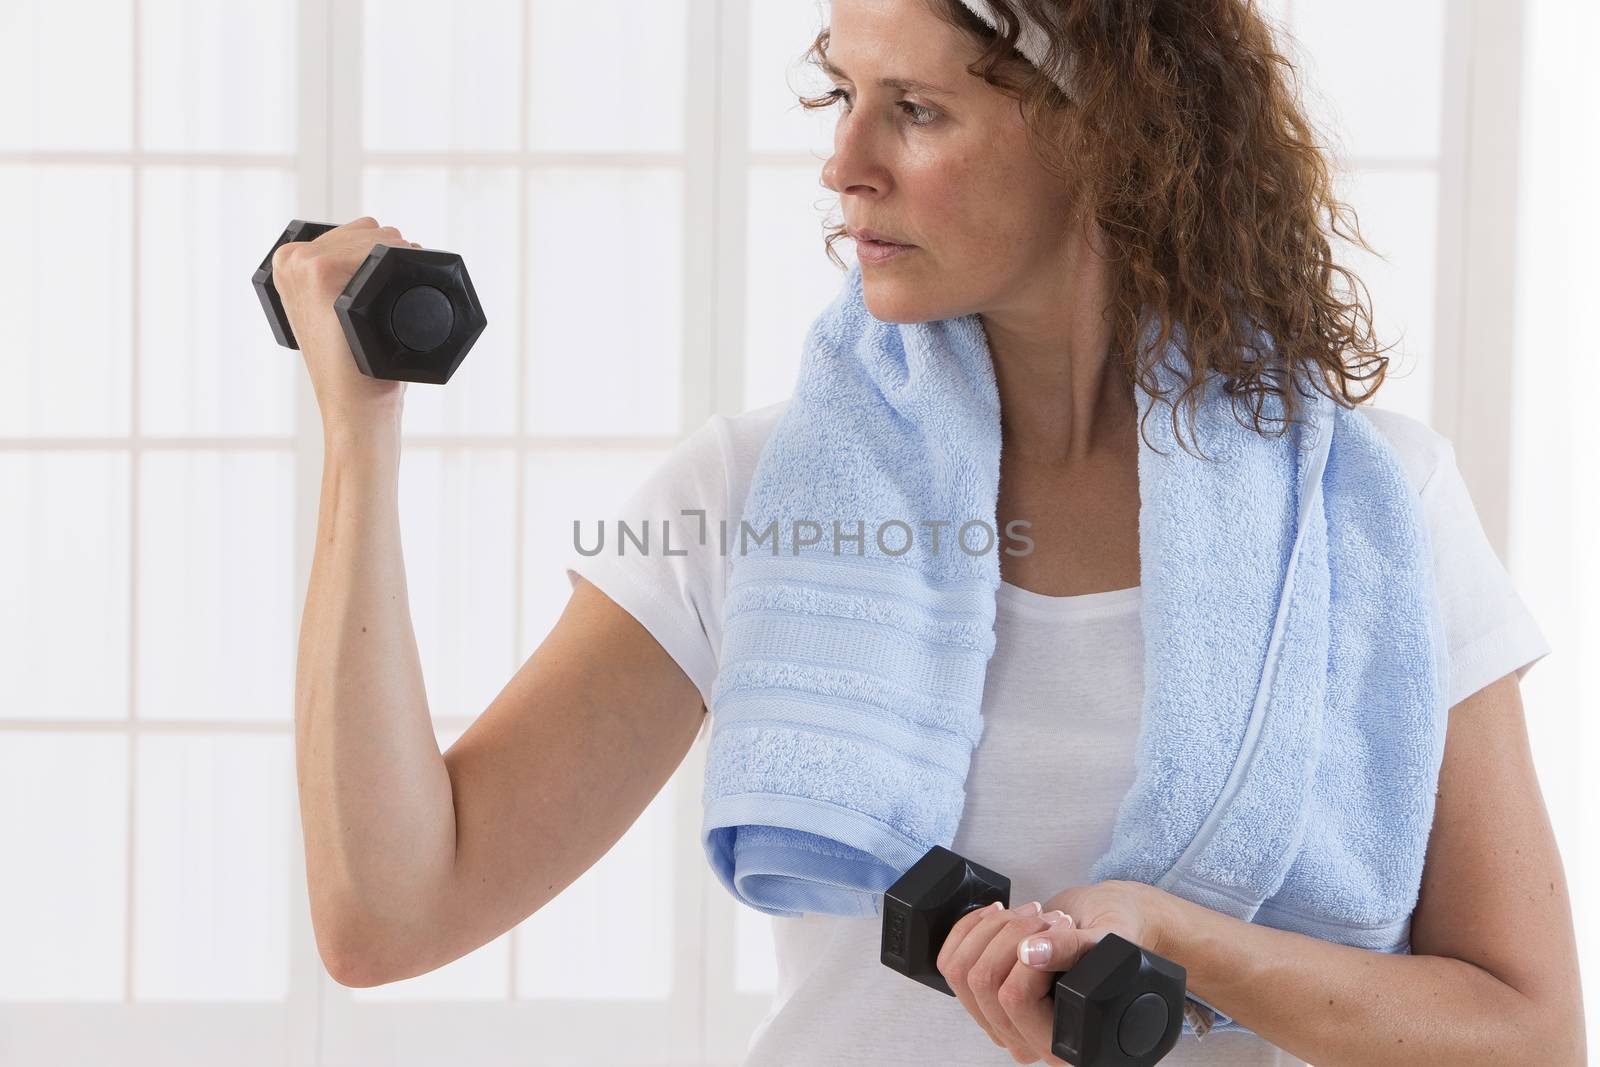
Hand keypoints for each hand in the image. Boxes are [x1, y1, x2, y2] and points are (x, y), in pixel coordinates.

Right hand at [269, 216, 417, 430]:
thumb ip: (346, 278)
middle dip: (393, 257)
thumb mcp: (336, 313)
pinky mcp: (323, 273)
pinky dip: (399, 267)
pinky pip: (383, 250)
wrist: (353, 403)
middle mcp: (292, 258)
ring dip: (400, 260)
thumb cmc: (355, 364)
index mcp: (288, 260)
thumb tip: (385, 247)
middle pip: (369, 230)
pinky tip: (388, 302)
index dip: (382, 255)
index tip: (383, 292)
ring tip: (386, 307)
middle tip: (386, 305)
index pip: (355, 231)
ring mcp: (304, 264)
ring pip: (380, 237)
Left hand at [935, 880, 1167, 1064]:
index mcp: (1064, 1041)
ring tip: (1033, 913)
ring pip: (961, 970)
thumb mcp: (1109, 944)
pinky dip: (970, 927)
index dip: (1029, 951)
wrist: (1110, 930)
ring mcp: (1001, 1017)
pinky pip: (950, 962)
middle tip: (1051, 917)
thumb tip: (1033, 953)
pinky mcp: (985, 993)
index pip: (1014, 998)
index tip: (1061, 927)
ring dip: (993, 927)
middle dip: (1013, 932)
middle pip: (982, 981)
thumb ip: (1074, 951)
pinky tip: (999, 914)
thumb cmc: (1118, 942)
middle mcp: (1027, 1037)